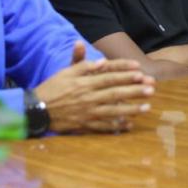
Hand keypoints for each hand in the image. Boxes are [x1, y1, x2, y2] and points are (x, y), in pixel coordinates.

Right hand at [34, 41, 155, 133]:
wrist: (36, 110)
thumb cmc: (53, 88)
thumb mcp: (65, 72)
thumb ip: (83, 64)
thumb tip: (101, 61)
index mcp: (84, 82)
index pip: (108, 76)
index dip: (124, 72)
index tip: (140, 70)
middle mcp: (88, 97)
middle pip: (115, 92)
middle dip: (134, 90)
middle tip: (152, 88)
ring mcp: (87, 112)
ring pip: (112, 110)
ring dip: (131, 109)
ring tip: (147, 107)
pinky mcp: (84, 125)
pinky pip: (103, 126)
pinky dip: (116, 126)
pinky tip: (129, 125)